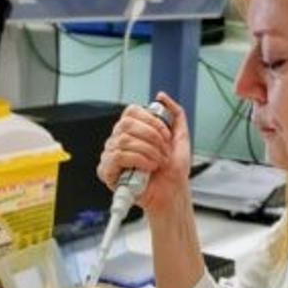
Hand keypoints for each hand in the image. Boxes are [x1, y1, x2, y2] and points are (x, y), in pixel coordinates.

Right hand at [97, 91, 191, 215]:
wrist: (173, 192)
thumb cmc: (173, 170)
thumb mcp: (180, 136)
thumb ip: (174, 113)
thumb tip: (161, 96)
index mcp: (133, 130)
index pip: (131, 112)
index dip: (151, 121)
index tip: (165, 135)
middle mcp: (119, 139)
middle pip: (127, 124)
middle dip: (151, 137)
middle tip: (163, 151)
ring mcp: (111, 155)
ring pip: (124, 140)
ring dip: (148, 151)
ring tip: (157, 162)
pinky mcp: (107, 171)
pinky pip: (118, 156)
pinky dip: (138, 160)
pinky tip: (148, 168)